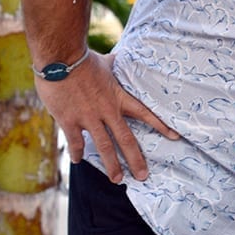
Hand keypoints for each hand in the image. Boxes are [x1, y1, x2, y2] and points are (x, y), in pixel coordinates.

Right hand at [35, 51, 179, 182]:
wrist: (59, 59)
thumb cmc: (83, 59)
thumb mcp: (106, 62)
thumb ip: (116, 64)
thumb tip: (122, 55)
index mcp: (119, 97)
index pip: (145, 113)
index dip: (161, 126)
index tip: (175, 137)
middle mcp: (107, 110)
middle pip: (126, 139)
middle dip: (135, 159)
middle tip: (142, 176)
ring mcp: (88, 117)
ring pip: (103, 147)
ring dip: (111, 165)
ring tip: (117, 179)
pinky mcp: (69, 120)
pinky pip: (76, 142)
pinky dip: (77, 153)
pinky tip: (78, 161)